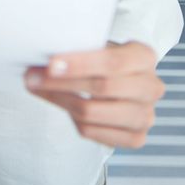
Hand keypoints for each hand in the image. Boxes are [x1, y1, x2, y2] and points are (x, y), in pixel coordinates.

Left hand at [24, 41, 163, 148]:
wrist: (125, 82)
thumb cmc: (108, 61)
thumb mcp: (103, 46)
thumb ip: (82, 50)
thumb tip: (43, 56)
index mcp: (145, 56)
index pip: (112, 62)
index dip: (80, 64)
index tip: (51, 64)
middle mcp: (151, 87)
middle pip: (101, 87)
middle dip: (62, 83)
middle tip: (33, 76)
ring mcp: (145, 115)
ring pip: (92, 112)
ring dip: (59, 100)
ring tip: (38, 89)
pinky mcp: (135, 138)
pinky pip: (92, 132)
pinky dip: (71, 119)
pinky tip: (61, 104)